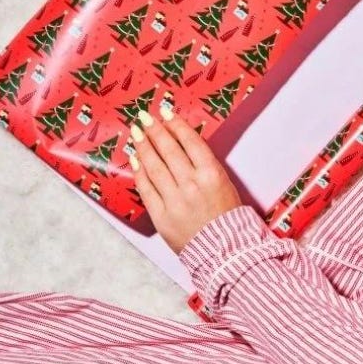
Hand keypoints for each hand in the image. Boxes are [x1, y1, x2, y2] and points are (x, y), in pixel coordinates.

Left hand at [128, 107, 240, 252]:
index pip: (190, 141)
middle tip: (144, 117)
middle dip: (155, 130)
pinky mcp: (161, 216)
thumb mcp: (224, 182)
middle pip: (169, 150)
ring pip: (154, 166)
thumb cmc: (227, 215)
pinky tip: (134, 158)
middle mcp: (192, 184)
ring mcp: (175, 200)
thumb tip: (180, 143)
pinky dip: (139, 172)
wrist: (225, 251)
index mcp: (212, 174)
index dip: (176, 124)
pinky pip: (146, 189)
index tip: (165, 112)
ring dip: (143, 146)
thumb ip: (204, 164)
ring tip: (136, 132)